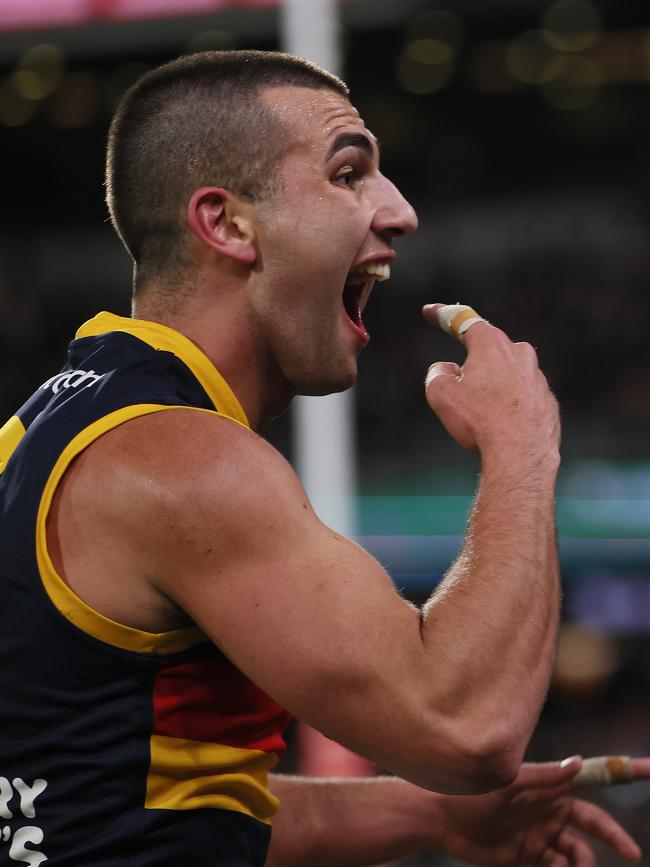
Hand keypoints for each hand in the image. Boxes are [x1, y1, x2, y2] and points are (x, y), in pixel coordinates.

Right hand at [422, 303, 559, 455]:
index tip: (430, 312)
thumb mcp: (441, 394)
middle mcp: (519, 354)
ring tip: (481, 417)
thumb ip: (438, 373)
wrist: (521, 454)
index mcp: (491, 345)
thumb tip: (447, 369)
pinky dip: (509, 406)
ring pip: (507, 376)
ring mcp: (537, 377)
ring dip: (492, 389)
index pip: (463, 320)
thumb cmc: (480, 420)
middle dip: (472, 363)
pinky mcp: (547, 401)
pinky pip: (521, 398)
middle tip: (458, 386)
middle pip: (488, 350)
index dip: (442, 315)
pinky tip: (500, 427)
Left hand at [435, 756, 647, 865]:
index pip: (595, 778)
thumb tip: (579, 762)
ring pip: (580, 853)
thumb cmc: (472, 792)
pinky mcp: (531, 857)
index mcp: (552, 785)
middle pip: (596, 824)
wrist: (441, 819)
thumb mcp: (508, 783)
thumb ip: (544, 776)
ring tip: (566, 866)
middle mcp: (552, 809)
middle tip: (632, 853)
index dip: (627, 773)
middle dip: (616, 837)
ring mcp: (543, 834)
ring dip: (582, 863)